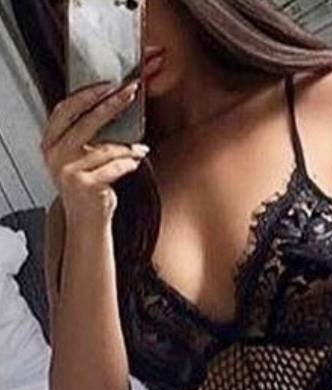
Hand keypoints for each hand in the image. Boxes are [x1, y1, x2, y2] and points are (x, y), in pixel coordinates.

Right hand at [40, 79, 148, 222]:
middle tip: (129, 93)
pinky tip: (136, 162)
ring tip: (140, 149)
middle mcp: (55, 155)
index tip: (108, 85)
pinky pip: (115, 167)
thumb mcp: (78, 158)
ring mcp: (68, 171)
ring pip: (105, 147)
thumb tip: (110, 106)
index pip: (65, 110)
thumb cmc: (87, 188)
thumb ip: (84, 136)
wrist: (86, 222)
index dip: (87, 94)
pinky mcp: (85, 185)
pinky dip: (129, 163)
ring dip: (128, 147)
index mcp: (50, 143)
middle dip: (111, 104)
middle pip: (86, 122)